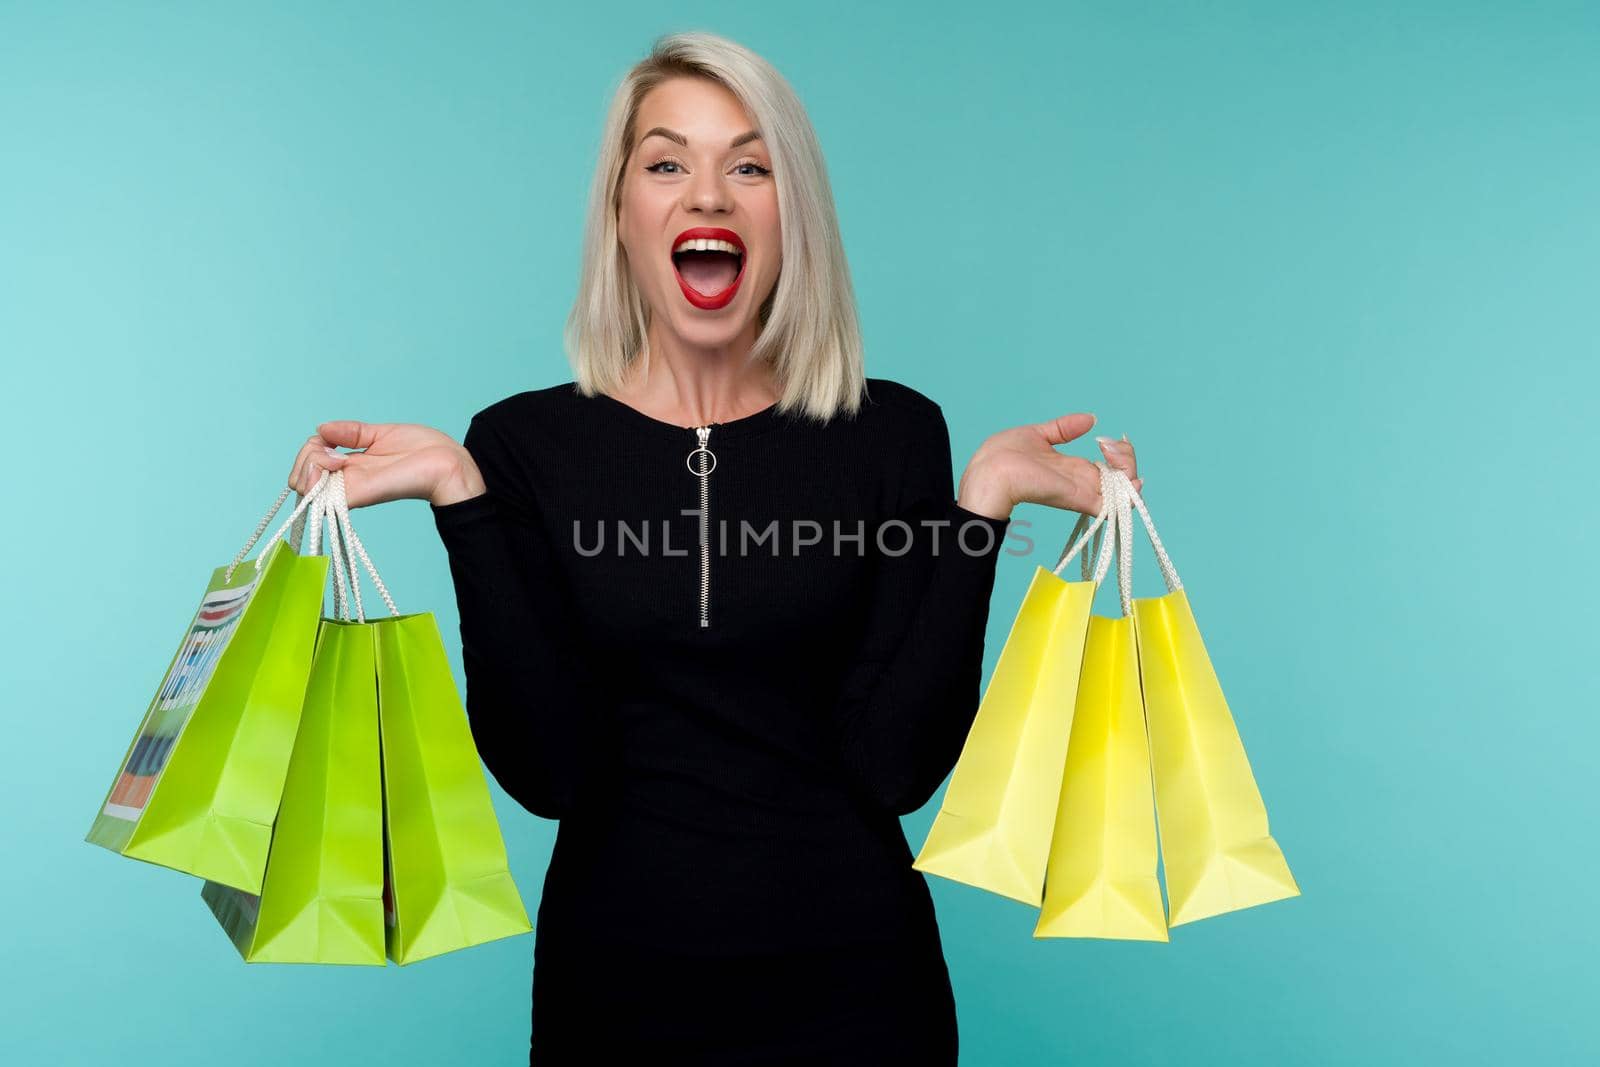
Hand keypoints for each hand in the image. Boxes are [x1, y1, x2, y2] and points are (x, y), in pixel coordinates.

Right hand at [286, 421, 484, 508]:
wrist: (448, 462)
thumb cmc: (423, 450)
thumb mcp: (380, 433)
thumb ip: (350, 432)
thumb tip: (321, 427)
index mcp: (352, 466)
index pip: (311, 462)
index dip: (310, 448)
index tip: (327, 438)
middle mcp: (346, 480)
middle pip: (300, 475)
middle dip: (303, 456)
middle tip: (329, 451)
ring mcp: (350, 488)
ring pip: (303, 484)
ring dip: (307, 463)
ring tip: (334, 458)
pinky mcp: (358, 494)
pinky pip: (320, 496)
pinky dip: (315, 476)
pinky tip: (334, 463)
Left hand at [957, 412, 1141, 519]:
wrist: (989, 471)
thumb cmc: (1004, 456)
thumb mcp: (1039, 434)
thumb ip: (1065, 429)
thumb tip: (1090, 418)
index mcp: (1074, 469)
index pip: (1110, 467)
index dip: (1120, 453)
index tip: (1108, 439)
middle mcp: (1082, 483)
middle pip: (1124, 478)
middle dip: (1129, 458)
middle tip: (1110, 445)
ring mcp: (1082, 492)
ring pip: (1127, 492)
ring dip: (1131, 470)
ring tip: (1112, 452)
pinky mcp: (1079, 500)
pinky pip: (1116, 507)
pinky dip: (1130, 495)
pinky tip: (1128, 477)